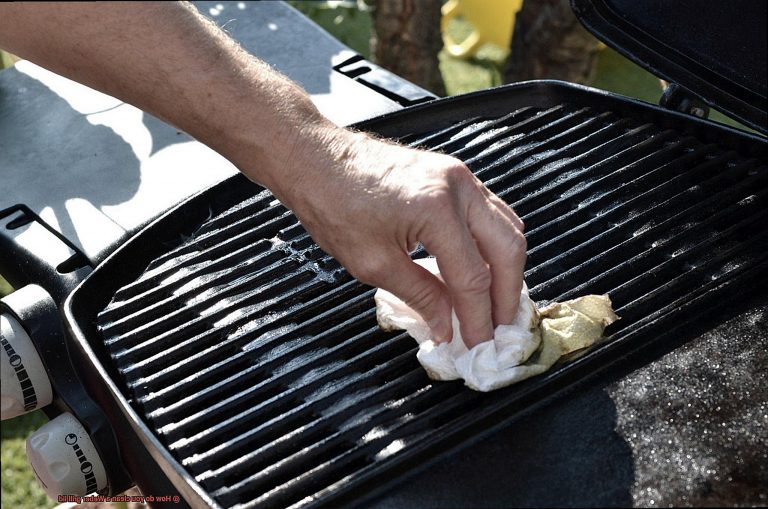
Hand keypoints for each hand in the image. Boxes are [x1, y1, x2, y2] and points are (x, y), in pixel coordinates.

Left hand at [258, 125, 526, 347]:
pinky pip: (490, 214)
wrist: (315, 160)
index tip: (478, 345)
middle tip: (499, 329)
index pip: (472, 277)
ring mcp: (460, 176)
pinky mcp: (454, 175)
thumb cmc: (333, 203)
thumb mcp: (372, 263)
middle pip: (508, 249)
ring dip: (505, 269)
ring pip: (507, 228)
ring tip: (494, 305)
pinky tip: (481, 269)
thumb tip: (447, 326)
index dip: (478, 318)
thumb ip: (420, 296)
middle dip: (507, 295)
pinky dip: (492, 245)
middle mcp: (458, 187)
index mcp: (437, 209)